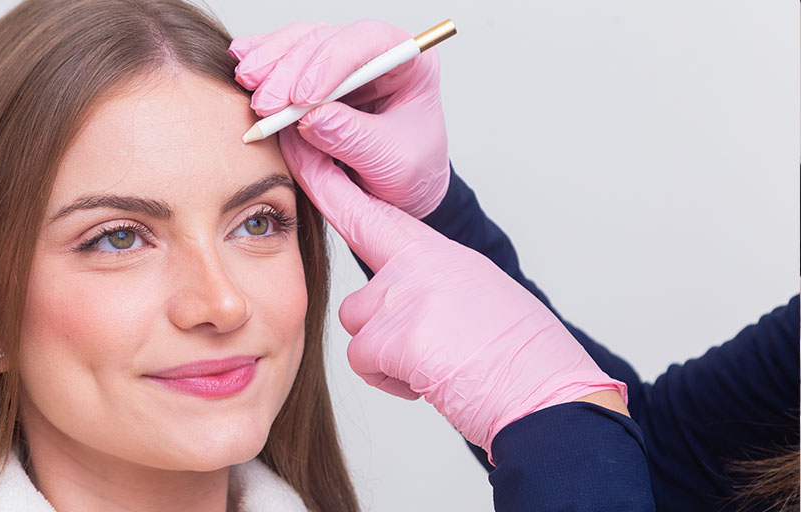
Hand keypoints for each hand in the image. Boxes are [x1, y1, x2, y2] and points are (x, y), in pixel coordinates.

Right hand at [229, 20, 449, 218]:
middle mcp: (374, 53)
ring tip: (249, 89)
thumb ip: (353, 138)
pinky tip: (242, 64)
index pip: (366, 42)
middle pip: (324, 40)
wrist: (400, 194)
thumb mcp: (391, 162)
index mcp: (408, 63)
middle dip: (289, 70)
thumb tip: (309, 120)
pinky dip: (262, 61)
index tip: (303, 98)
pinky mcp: (314, 74)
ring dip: (269, 63)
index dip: (330, 63)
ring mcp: (341, 61)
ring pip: (299, 42)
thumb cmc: (411, 174)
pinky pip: (285, 56)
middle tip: (266, 106)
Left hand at [279, 127, 627, 460]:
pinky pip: (363, 361)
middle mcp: (416, 266)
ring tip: (436, 364)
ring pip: (357, 329)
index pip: (371, 213)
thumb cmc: (519, 352)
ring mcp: (403, 297)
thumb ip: (431, 281)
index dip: (331, 187)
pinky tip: (430, 381)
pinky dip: (390, 380)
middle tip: (419, 341)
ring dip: (385, 355)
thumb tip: (406, 295)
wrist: (546, 389)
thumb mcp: (477, 293)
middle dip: (379, 328)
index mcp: (438, 252)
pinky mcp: (394, 336)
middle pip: (357, 297)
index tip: (302, 157)